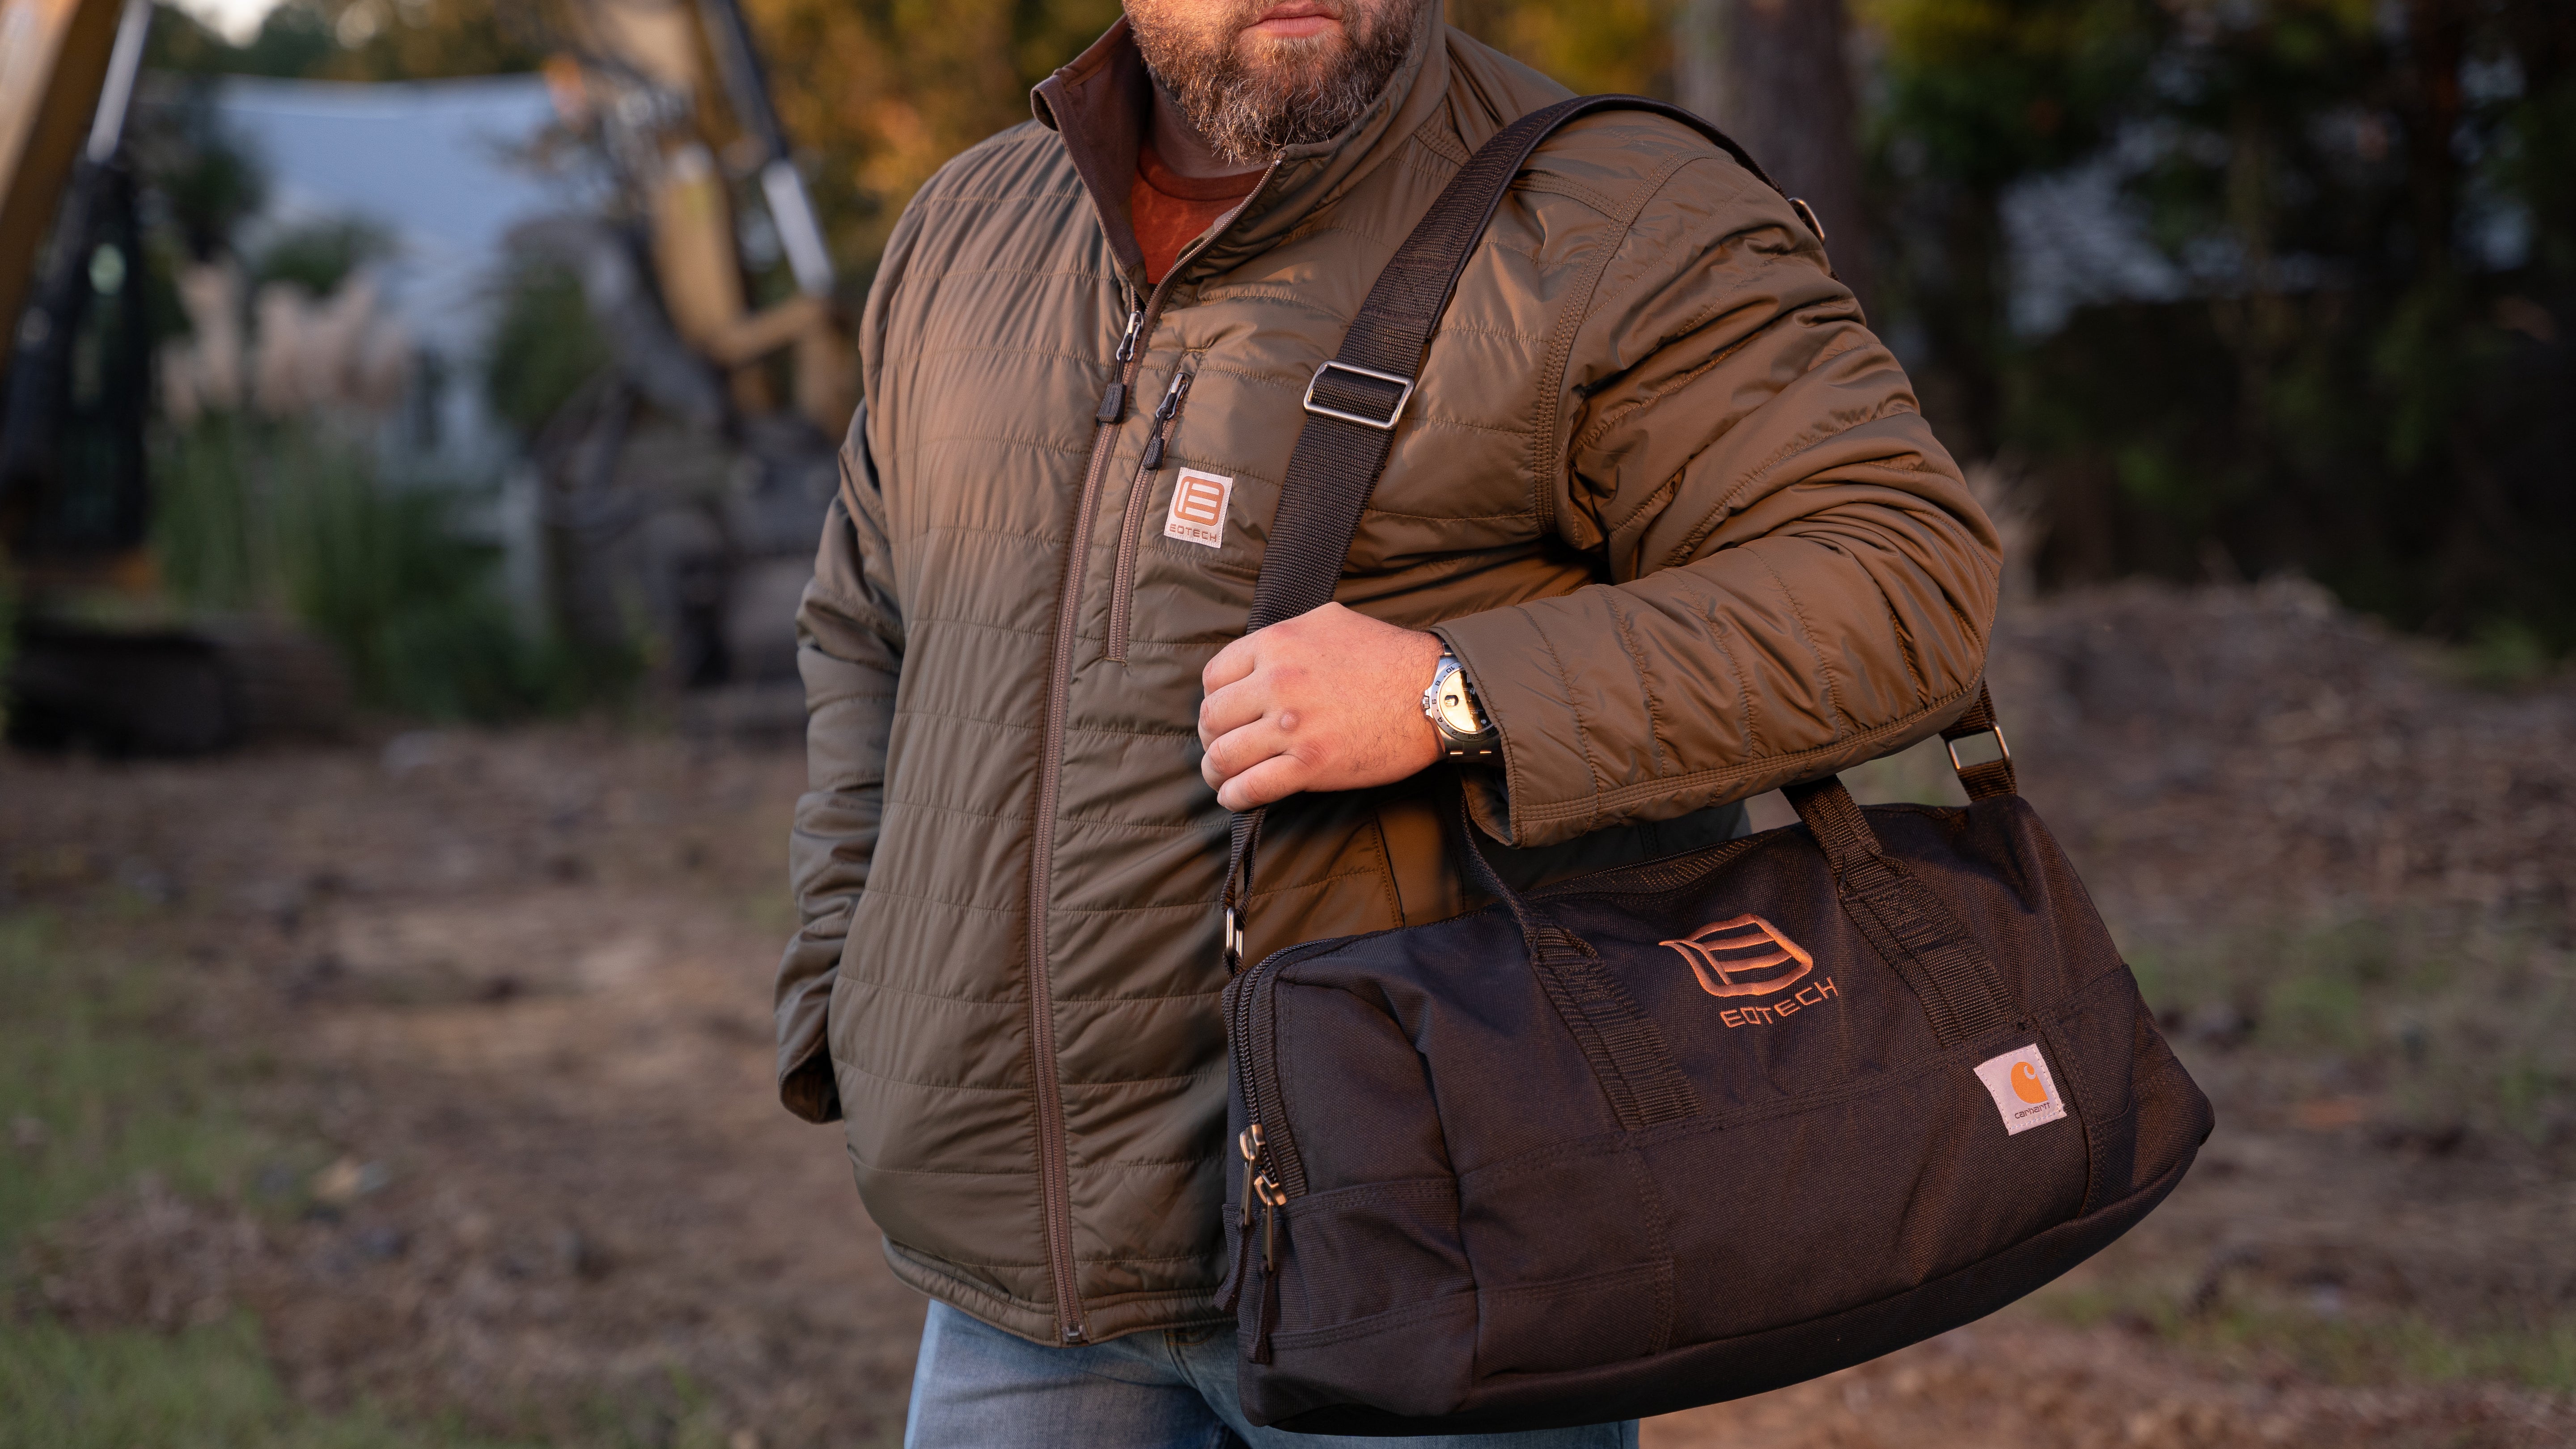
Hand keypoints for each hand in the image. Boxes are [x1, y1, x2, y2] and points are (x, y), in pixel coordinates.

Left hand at [1198, 603, 1444, 811]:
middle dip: (1211, 736)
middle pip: (1212, 717)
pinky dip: (1236, 796)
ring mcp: (1292, 726)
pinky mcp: (1311, 765)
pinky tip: (1236, 797)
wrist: (1433, 692)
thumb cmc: (1387, 655)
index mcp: (1277, 644)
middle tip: (1221, 746)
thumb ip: (1287, 633)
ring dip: (1216, 771)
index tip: (1224, 712)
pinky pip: (1252, 787)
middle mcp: (1276, 683)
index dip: (1214, 698)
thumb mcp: (1328, 620)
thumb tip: (1260, 652)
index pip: (1214, 676)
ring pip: (1224, 755)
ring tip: (1223, 776)